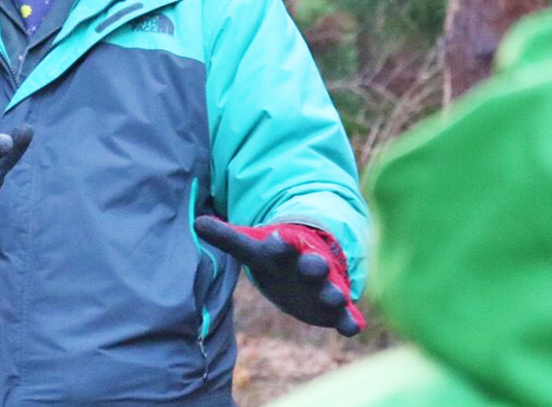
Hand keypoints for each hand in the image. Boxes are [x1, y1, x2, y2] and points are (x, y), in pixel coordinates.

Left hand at [194, 217, 362, 336]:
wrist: (307, 270)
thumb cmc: (276, 259)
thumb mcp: (252, 248)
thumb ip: (227, 238)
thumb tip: (197, 222)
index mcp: (287, 251)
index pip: (283, 245)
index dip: (281, 243)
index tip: (278, 238)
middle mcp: (309, 266)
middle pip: (314, 265)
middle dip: (315, 265)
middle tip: (315, 266)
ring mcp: (325, 286)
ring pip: (333, 289)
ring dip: (335, 293)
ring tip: (337, 298)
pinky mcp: (335, 309)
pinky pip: (346, 315)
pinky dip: (350, 321)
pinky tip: (354, 328)